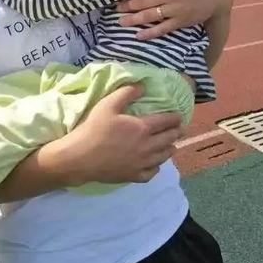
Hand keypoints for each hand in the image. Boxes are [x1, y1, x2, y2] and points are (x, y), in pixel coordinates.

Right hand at [53, 84, 182, 185]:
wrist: (80, 158)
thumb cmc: (94, 129)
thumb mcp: (108, 104)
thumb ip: (127, 92)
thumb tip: (142, 85)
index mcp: (142, 127)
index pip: (166, 121)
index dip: (175, 118)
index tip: (179, 116)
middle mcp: (147, 146)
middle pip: (168, 139)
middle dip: (177, 132)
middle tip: (181, 129)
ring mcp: (142, 163)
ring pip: (163, 157)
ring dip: (170, 149)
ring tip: (172, 146)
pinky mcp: (134, 176)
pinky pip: (152, 172)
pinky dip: (157, 167)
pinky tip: (155, 164)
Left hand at [113, 0, 231, 39]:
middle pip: (142, 1)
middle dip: (126, 6)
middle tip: (117, 8)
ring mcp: (174, 9)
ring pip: (149, 16)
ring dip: (133, 20)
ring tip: (121, 21)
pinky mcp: (180, 21)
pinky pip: (162, 29)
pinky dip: (150, 33)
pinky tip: (138, 35)